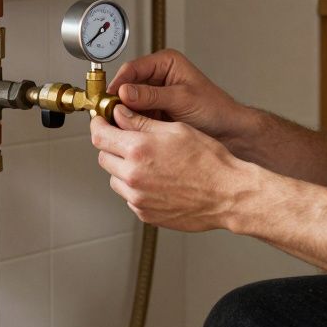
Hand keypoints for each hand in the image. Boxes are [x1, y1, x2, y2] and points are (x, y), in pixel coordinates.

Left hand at [91, 104, 256, 231]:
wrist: (227, 194)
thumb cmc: (209, 160)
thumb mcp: (176, 129)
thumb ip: (141, 121)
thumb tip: (120, 112)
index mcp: (138, 150)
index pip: (100, 136)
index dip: (99, 125)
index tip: (102, 122)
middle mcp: (133, 176)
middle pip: (103, 157)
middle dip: (113, 146)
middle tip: (130, 140)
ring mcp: (138, 198)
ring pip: (115, 178)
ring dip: (124, 168)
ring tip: (150, 163)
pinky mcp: (145, 214)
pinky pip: (130, 197)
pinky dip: (137, 188)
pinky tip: (158, 180)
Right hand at [107, 49, 241, 139]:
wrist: (229, 130)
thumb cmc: (215, 108)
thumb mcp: (182, 99)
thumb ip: (152, 95)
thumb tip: (124, 92)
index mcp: (166, 63)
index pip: (133, 68)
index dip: (118, 82)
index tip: (108, 96)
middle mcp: (158, 77)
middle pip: (127, 86)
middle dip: (118, 100)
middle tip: (108, 113)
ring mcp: (155, 96)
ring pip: (129, 103)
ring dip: (123, 113)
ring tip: (117, 124)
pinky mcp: (155, 112)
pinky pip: (136, 116)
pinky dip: (131, 123)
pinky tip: (129, 131)